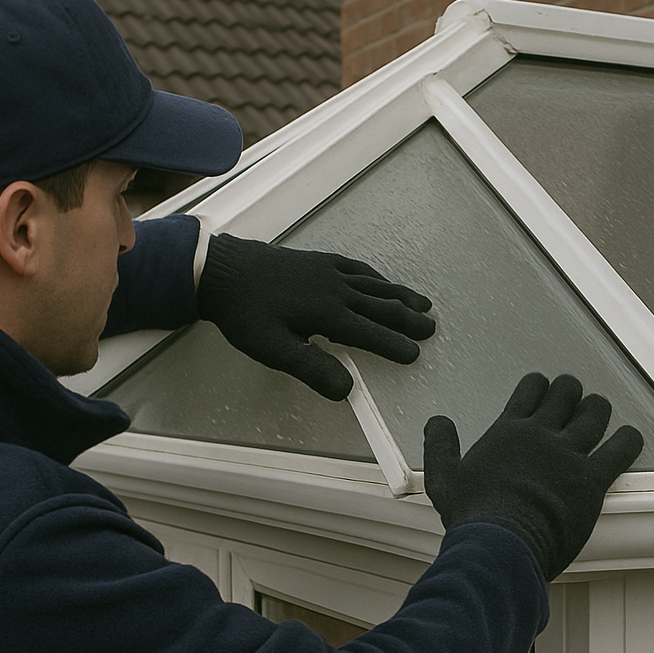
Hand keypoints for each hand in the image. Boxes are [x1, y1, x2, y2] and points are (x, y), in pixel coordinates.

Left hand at [196, 234, 435, 399]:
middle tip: (431, 328)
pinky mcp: (318, 262)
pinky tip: (379, 280)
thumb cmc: (245, 313)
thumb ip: (312, 369)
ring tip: (422, 304)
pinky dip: (375, 276)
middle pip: (380, 306)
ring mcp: (328, 272)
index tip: (415, 354)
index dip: (394, 345)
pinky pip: (356, 268)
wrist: (222, 271)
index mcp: (328, 314)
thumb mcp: (274, 349)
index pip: (370, 333)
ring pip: (374, 285)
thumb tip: (346, 390)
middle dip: (407, 318)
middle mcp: (335, 290)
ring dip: (399, 296)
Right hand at [424, 374, 643, 581]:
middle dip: (571, 391)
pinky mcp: (592, 479)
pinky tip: (628, 437)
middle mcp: (542, 435)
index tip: (542, 386)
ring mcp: (569, 455)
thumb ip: (439, 446)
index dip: (538, 384)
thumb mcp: (443, 479)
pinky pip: (620, 449)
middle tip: (573, 395)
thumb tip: (437, 423)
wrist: (502, 544)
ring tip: (598, 409)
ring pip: (595, 413)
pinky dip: (627, 439)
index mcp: (509, 431)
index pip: (530, 390)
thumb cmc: (473, 516)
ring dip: (598, 408)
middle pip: (566, 394)